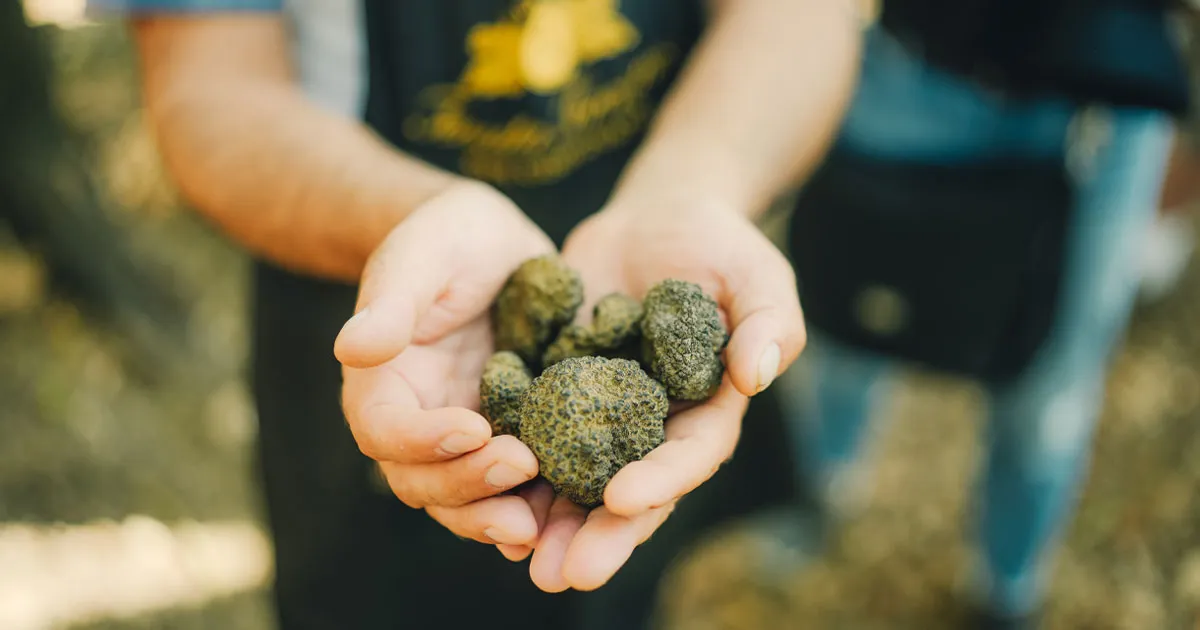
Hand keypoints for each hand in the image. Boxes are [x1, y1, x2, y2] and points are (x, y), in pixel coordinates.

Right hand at [334, 181, 554, 546]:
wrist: (493, 245)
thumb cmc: (447, 237)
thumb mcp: (422, 255)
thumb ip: (391, 302)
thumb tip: (350, 348)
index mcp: (382, 384)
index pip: (385, 429)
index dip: (423, 439)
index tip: (473, 427)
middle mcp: (418, 424)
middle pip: (423, 482)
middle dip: (468, 486)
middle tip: (522, 468)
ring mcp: (465, 439)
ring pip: (465, 500)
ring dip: (496, 516)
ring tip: (536, 525)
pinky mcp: (510, 440)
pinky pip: (514, 489)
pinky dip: (534, 508)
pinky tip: (568, 514)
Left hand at [514, 200, 806, 591]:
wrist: (659, 219)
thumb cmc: (720, 245)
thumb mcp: (756, 274)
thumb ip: (767, 322)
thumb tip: (755, 374)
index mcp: (708, 411)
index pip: (689, 456)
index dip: (661, 481)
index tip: (621, 498)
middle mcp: (654, 427)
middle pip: (631, 492)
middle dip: (601, 535)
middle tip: (565, 573)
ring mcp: (604, 416)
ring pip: (578, 480)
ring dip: (551, 522)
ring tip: (518, 557)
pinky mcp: (561, 393)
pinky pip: (535, 436)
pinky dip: (511, 467)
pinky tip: (477, 493)